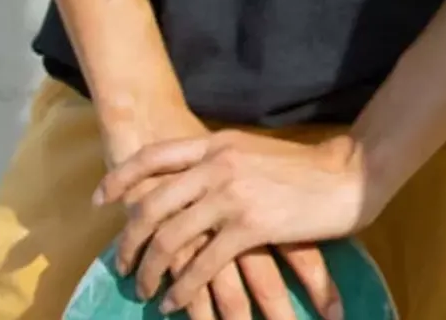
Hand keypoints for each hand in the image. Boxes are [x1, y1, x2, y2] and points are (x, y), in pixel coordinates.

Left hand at [94, 129, 379, 316]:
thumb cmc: (301, 167)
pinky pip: (203, 264)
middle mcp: (217, 165)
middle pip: (152, 204)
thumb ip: (218, 163)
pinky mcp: (251, 226)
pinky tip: (178, 302)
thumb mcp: (250, 152)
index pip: (153, 156)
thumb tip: (188, 184)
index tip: (100, 200)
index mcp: (215, 144)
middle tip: (123, 265)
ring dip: (152, 270)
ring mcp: (232, 194)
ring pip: (172, 238)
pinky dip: (184, 288)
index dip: (121, 178)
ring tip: (147, 291)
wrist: (345, 174)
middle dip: (130, 240)